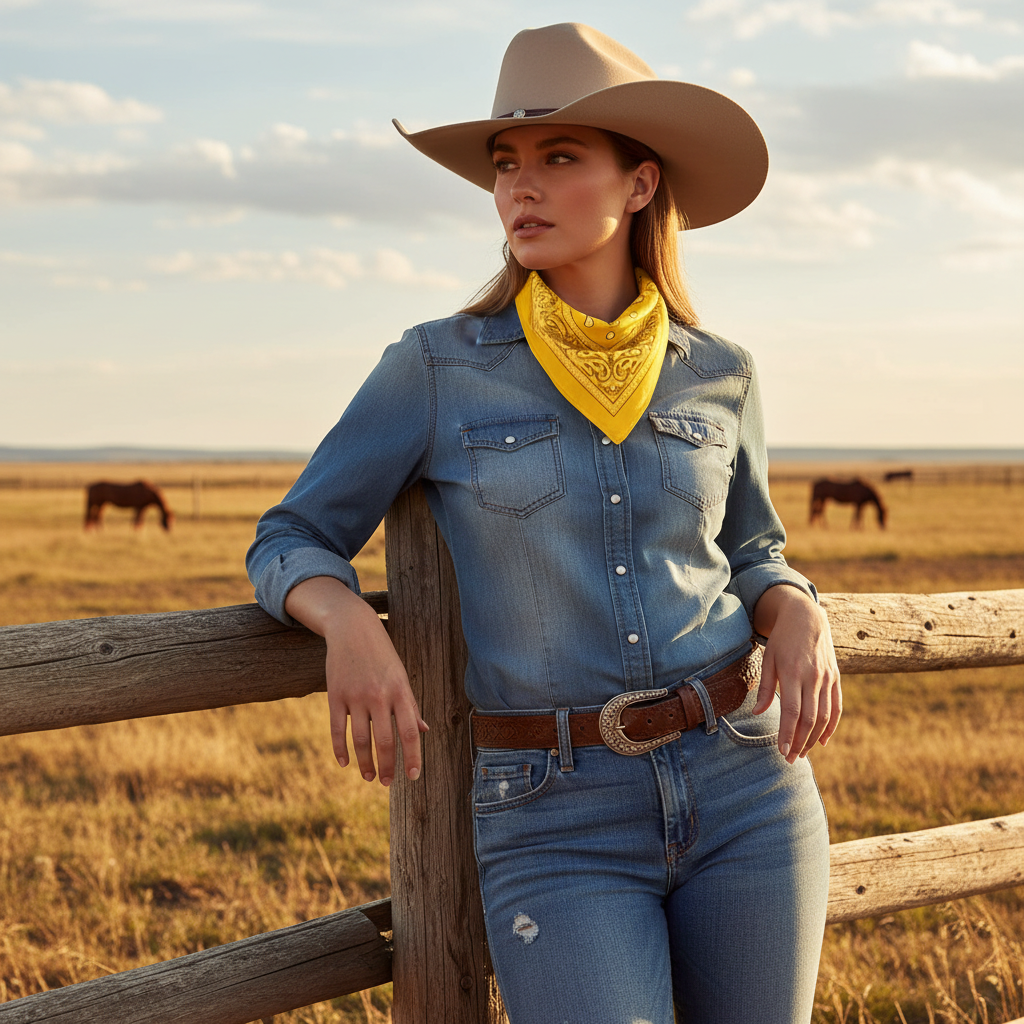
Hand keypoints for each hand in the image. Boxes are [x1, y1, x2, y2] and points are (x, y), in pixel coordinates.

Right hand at [285, 576, 428, 785]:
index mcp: (401, 691)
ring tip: (369, 777)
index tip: (413, 776)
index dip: (413, 757)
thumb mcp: (401, 676)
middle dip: (387, 767)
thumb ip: (411, 705)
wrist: (352, 628)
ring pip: (360, 740)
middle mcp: (380, 695)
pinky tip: (344, 763)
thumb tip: (424, 731)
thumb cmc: (382, 655)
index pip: (410, 732)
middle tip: (387, 783)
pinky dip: (339, 749)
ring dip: (365, 763)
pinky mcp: (335, 695)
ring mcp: (356, 696)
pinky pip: (336, 729)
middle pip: (385, 741)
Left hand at [752, 584, 840, 763]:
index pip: (791, 711)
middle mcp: (812, 677)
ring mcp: (827, 678)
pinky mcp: (836, 678)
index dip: (788, 733)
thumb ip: (765, 686)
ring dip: (814, 738)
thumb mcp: (767, 658)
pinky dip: (831, 726)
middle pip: (809, 718)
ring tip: (802, 753)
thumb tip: (759, 712)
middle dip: (800, 742)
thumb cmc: (781, 639)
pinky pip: (836, 707)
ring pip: (824, 716)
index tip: (782, 751)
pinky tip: (822, 740)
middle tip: (790, 759)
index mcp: (792, 672)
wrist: (807, 617)